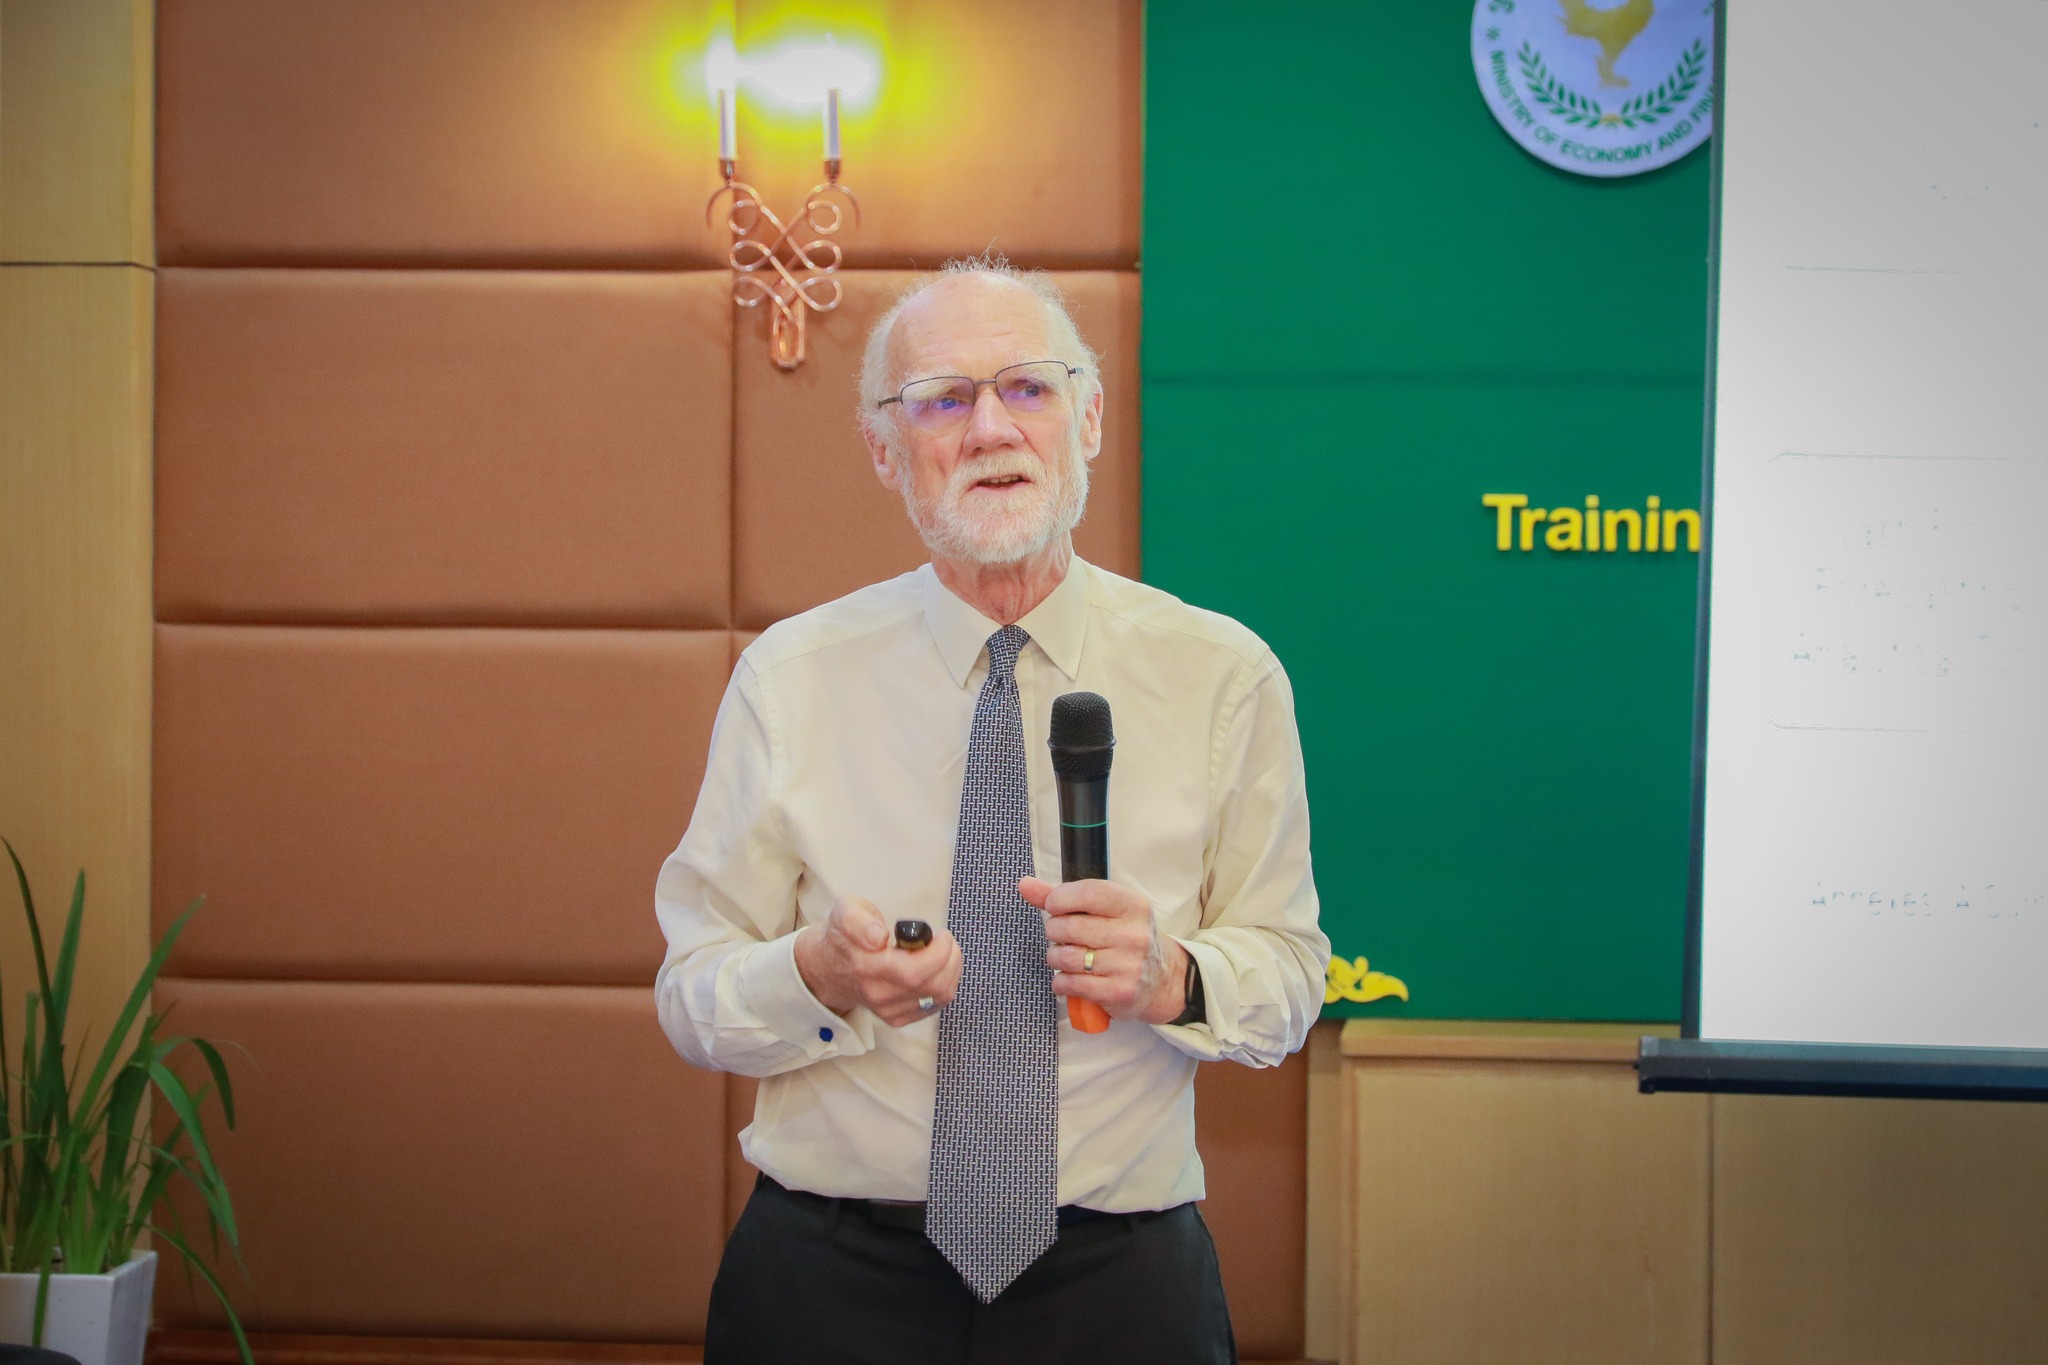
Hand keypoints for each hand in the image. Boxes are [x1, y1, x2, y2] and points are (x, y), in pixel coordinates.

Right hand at [794, 895, 962, 1026]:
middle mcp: (878, 993)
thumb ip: (857, 920)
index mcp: (867, 966)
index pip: (913, 972)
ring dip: (951, 970)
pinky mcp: (897, 1018)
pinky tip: (936, 968)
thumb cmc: (844, 936)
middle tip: (944, 939)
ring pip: (939, 996)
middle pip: (933, 985)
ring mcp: (888, 1010)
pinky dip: (946, 983)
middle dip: (950, 957)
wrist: (830, 969)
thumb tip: (878, 937)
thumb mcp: (845, 912)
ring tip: (943, 951)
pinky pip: (936, 1004)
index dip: (937, 953)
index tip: (938, 933)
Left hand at [1021, 876, 1188, 1024]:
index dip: (1060, 899)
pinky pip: (1071, 984)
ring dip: (1056, 958)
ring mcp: (1129, 965)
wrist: (1161, 981)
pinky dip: (1061, 982)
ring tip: (1065, 958)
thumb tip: (1025, 884)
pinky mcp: (1120, 992)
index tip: (1055, 906)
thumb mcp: (1105, 911)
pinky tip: (1070, 978)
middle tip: (1061, 936)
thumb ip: (1064, 896)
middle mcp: (1134, 934)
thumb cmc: (1124, 939)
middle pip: (1070, 927)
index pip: (1088, 893)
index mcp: (1133, 905)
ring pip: (1067, 958)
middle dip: (1054, 931)